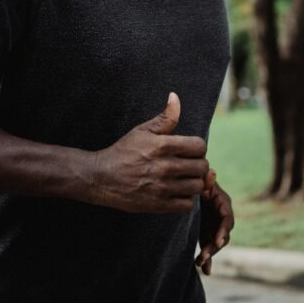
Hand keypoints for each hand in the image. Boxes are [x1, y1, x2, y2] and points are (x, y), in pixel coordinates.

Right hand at [89, 93, 208, 212]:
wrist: (102, 177)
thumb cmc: (124, 151)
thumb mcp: (142, 130)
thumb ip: (165, 117)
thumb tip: (175, 97)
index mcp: (162, 145)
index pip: (200, 146)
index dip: (198, 147)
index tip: (190, 150)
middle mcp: (165, 167)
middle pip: (202, 167)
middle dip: (198, 164)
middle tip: (189, 165)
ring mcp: (162, 187)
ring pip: (197, 186)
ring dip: (194, 182)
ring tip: (185, 179)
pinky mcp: (158, 205)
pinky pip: (187, 205)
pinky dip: (186, 199)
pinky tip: (178, 192)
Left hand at [195, 169, 233, 274]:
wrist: (190, 186)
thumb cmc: (198, 181)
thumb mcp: (202, 179)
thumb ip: (206, 179)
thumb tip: (211, 172)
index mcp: (223, 204)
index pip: (227, 220)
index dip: (223, 231)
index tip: (218, 241)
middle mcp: (221, 217)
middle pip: (222, 235)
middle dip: (214, 247)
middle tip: (203, 256)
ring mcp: (215, 226)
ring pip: (215, 244)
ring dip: (209, 255)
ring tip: (199, 263)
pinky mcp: (207, 234)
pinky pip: (209, 248)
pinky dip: (208, 260)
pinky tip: (206, 271)